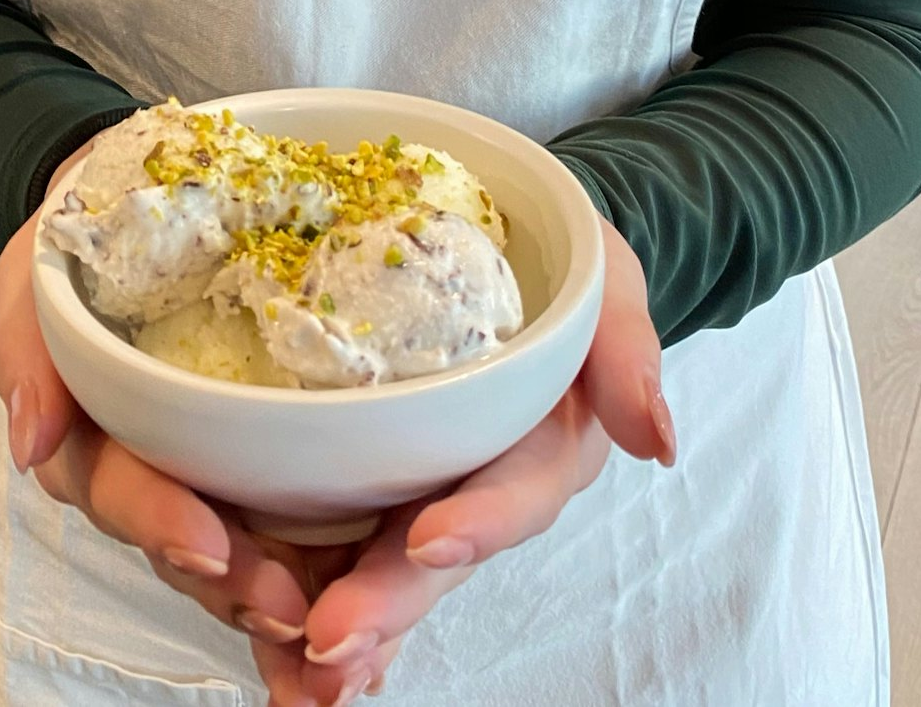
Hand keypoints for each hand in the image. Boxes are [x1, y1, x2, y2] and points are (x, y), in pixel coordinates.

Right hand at [0, 142, 313, 655]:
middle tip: (291, 609)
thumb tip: (30, 438)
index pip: (121, 488)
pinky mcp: (260, 449)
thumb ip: (29, 348)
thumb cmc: (84, 247)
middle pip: (187, 541)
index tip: (209, 542)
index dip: (160, 520)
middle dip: (235, 582)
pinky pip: (290, 514)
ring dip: (281, 589)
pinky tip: (366, 583)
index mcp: (95, 435)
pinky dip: (322, 559)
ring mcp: (207, 461)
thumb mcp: (39, 277)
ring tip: (335, 620)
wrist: (138, 203)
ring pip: (240, 548)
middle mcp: (153, 463)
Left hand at [261, 217, 674, 706]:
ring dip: (338, 621)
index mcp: (541, 445)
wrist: (506, 255)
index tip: (431, 539)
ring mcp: (417, 488)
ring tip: (293, 670)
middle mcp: (476, 483)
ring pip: (378, 567)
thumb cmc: (556, 270)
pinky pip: (330, 540)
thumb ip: (624, 347)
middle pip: (434, 550)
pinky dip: (298, 588)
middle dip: (388, 598)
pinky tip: (265, 636)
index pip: (518, 489)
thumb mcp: (601, 282)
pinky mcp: (364, 480)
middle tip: (332, 641)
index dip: (481, 520)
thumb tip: (656, 438)